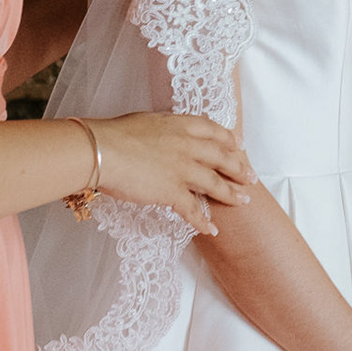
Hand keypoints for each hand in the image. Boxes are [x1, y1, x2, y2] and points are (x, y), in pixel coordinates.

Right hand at [87, 113, 255, 235]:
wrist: (100, 150)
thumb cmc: (115, 134)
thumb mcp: (149, 121)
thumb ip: (166, 129)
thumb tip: (167, 134)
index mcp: (183, 126)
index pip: (215, 132)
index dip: (230, 140)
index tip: (239, 147)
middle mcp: (189, 147)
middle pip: (223, 158)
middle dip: (239, 169)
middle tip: (251, 178)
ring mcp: (183, 170)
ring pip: (215, 184)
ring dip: (232, 194)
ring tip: (244, 201)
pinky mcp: (171, 192)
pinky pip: (192, 210)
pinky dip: (203, 222)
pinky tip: (211, 230)